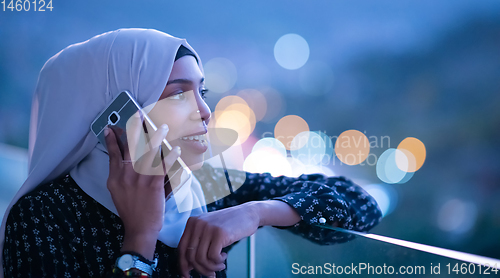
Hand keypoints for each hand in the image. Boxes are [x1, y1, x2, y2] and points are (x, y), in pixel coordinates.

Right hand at [105, 123, 180, 258]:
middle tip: (138, 114)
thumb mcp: (117, 191)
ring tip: (163, 126)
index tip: (109, 127)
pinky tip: (176, 149)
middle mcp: (125, 176)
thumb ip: (120, 175)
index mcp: (115, 177)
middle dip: (135, 129)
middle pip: (130, 148)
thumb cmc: (130, 210)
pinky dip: (170, 157)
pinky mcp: (153, 186)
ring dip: (156, 138)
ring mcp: (139, 180)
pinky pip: (163, 167)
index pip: (113, 154)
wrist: (139, 228)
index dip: (112, 139)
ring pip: (148, 154)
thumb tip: (121, 160)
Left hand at [178, 202, 260, 277]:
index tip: (187, 275)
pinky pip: (213, 256)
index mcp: (192, 222)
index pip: (181, 248)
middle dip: (200, 269)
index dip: (183, 265)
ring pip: (201, 258)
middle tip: (210, 273)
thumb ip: (198, 243)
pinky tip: (224, 256)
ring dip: (211, 267)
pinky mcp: (220, 233)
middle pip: (191, 256)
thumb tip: (188, 266)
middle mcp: (198, 223)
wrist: (248, 213)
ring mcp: (208, 227)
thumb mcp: (209, 229)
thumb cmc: (229, 224)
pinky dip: (218, 262)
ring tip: (220, 265)